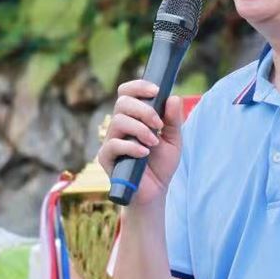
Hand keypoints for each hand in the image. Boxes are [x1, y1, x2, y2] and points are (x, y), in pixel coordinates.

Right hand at [96, 81, 186, 206]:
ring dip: (140, 129)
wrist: (155, 191)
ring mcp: (111, 141)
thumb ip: (173, 120)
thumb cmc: (161, 164)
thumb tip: (173, 97)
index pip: (127, 92)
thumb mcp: (174, 140)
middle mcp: (119, 126)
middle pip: (122, 102)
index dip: (138, 87)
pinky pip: (113, 145)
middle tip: (158, 125)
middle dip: (144, 110)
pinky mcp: (106, 158)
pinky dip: (131, 147)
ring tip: (153, 143)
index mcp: (133, 117)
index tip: (156, 90)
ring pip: (118, 121)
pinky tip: (144, 153)